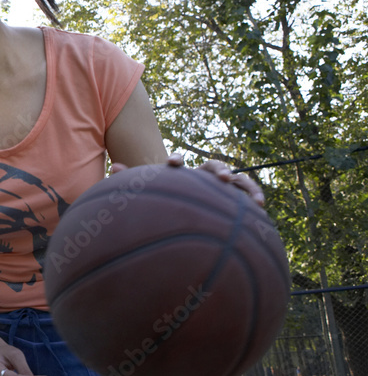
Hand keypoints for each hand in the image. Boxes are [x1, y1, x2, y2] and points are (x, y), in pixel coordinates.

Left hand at [112, 154, 264, 206]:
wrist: (182, 213)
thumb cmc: (162, 205)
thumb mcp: (148, 196)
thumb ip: (133, 182)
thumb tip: (114, 167)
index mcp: (179, 175)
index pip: (178, 163)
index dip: (177, 161)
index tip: (172, 164)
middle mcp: (201, 177)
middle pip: (211, 166)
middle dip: (216, 169)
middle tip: (217, 178)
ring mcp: (219, 186)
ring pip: (234, 177)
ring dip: (240, 182)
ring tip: (247, 194)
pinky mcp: (233, 197)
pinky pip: (247, 193)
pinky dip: (254, 195)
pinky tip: (260, 206)